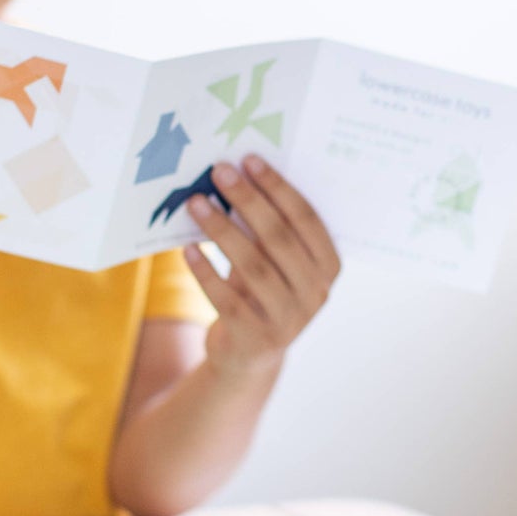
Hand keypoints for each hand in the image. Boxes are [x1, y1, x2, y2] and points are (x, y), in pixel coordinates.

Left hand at [183, 156, 339, 381]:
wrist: (250, 355)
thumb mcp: (275, 262)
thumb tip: (237, 176)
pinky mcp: (256, 339)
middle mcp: (316, 293)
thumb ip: (268, 229)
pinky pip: (227, 299)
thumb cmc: (262, 292)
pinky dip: (206, 272)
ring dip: (221, 229)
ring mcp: (289, 320)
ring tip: (196, 203)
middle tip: (219, 172)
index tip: (250, 160)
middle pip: (279, 238)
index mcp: (328, 267)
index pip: (306, 219)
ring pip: (252, 266)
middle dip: (248, 200)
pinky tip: (188, 249)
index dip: (278, 188)